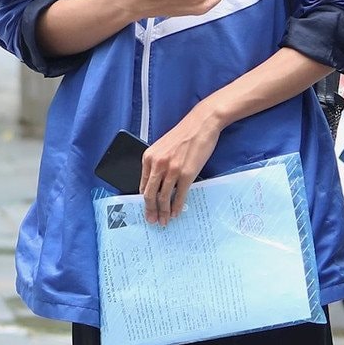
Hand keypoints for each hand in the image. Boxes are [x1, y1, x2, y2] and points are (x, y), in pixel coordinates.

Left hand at [140, 108, 220, 225]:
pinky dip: (176, 207)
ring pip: (163, 198)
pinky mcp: (186, 174)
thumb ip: (158, 164)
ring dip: (163, 213)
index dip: (144, 201)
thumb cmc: (184, 134)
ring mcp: (172, 170)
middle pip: (149, 194)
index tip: (146, 209)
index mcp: (149, 157)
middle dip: (150, 211)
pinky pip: (179, 196)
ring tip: (164, 221)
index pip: (142, 185)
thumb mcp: (163, 147)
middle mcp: (157, 164)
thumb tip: (156, 184)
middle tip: (152, 221)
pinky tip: (176, 213)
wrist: (201, 123)